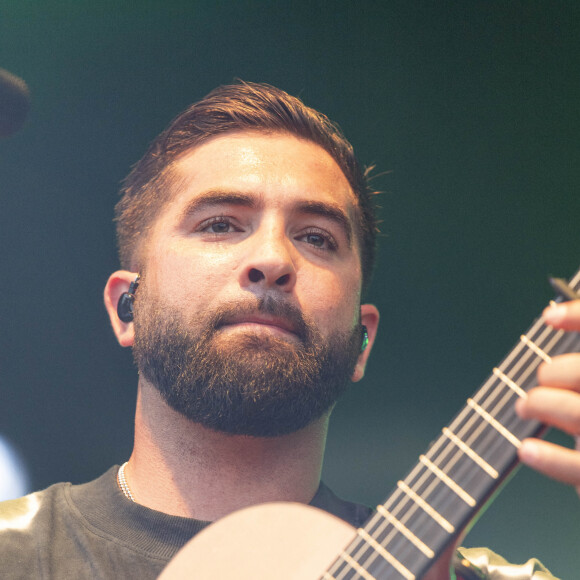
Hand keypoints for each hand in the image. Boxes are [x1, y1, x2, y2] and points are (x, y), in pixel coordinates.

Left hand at [515, 299, 579, 495]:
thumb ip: (574, 372)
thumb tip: (553, 319)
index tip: (549, 317)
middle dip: (553, 372)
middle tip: (540, 377)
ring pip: (577, 413)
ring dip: (540, 404)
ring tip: (524, 408)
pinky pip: (578, 468)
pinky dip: (549, 459)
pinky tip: (525, 450)